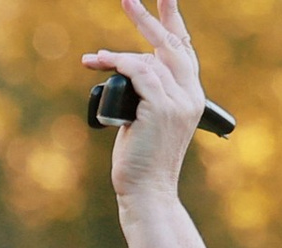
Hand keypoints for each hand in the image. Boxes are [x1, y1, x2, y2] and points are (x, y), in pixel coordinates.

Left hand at [86, 0, 203, 204]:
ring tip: (92, 58)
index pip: (183, 50)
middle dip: (149, 17)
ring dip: (117, 53)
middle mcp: (189, 93)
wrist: (148, 194)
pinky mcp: (162, 109)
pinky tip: (100, 62)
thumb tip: (123, 81)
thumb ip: (143, 101)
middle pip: (171, 43)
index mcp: (190, 95)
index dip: (172, 24)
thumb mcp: (144, 126)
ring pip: (149, 59)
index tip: (164, 0)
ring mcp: (178, 100)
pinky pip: (140, 73)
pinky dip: (120, 63)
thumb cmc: (140, 166)